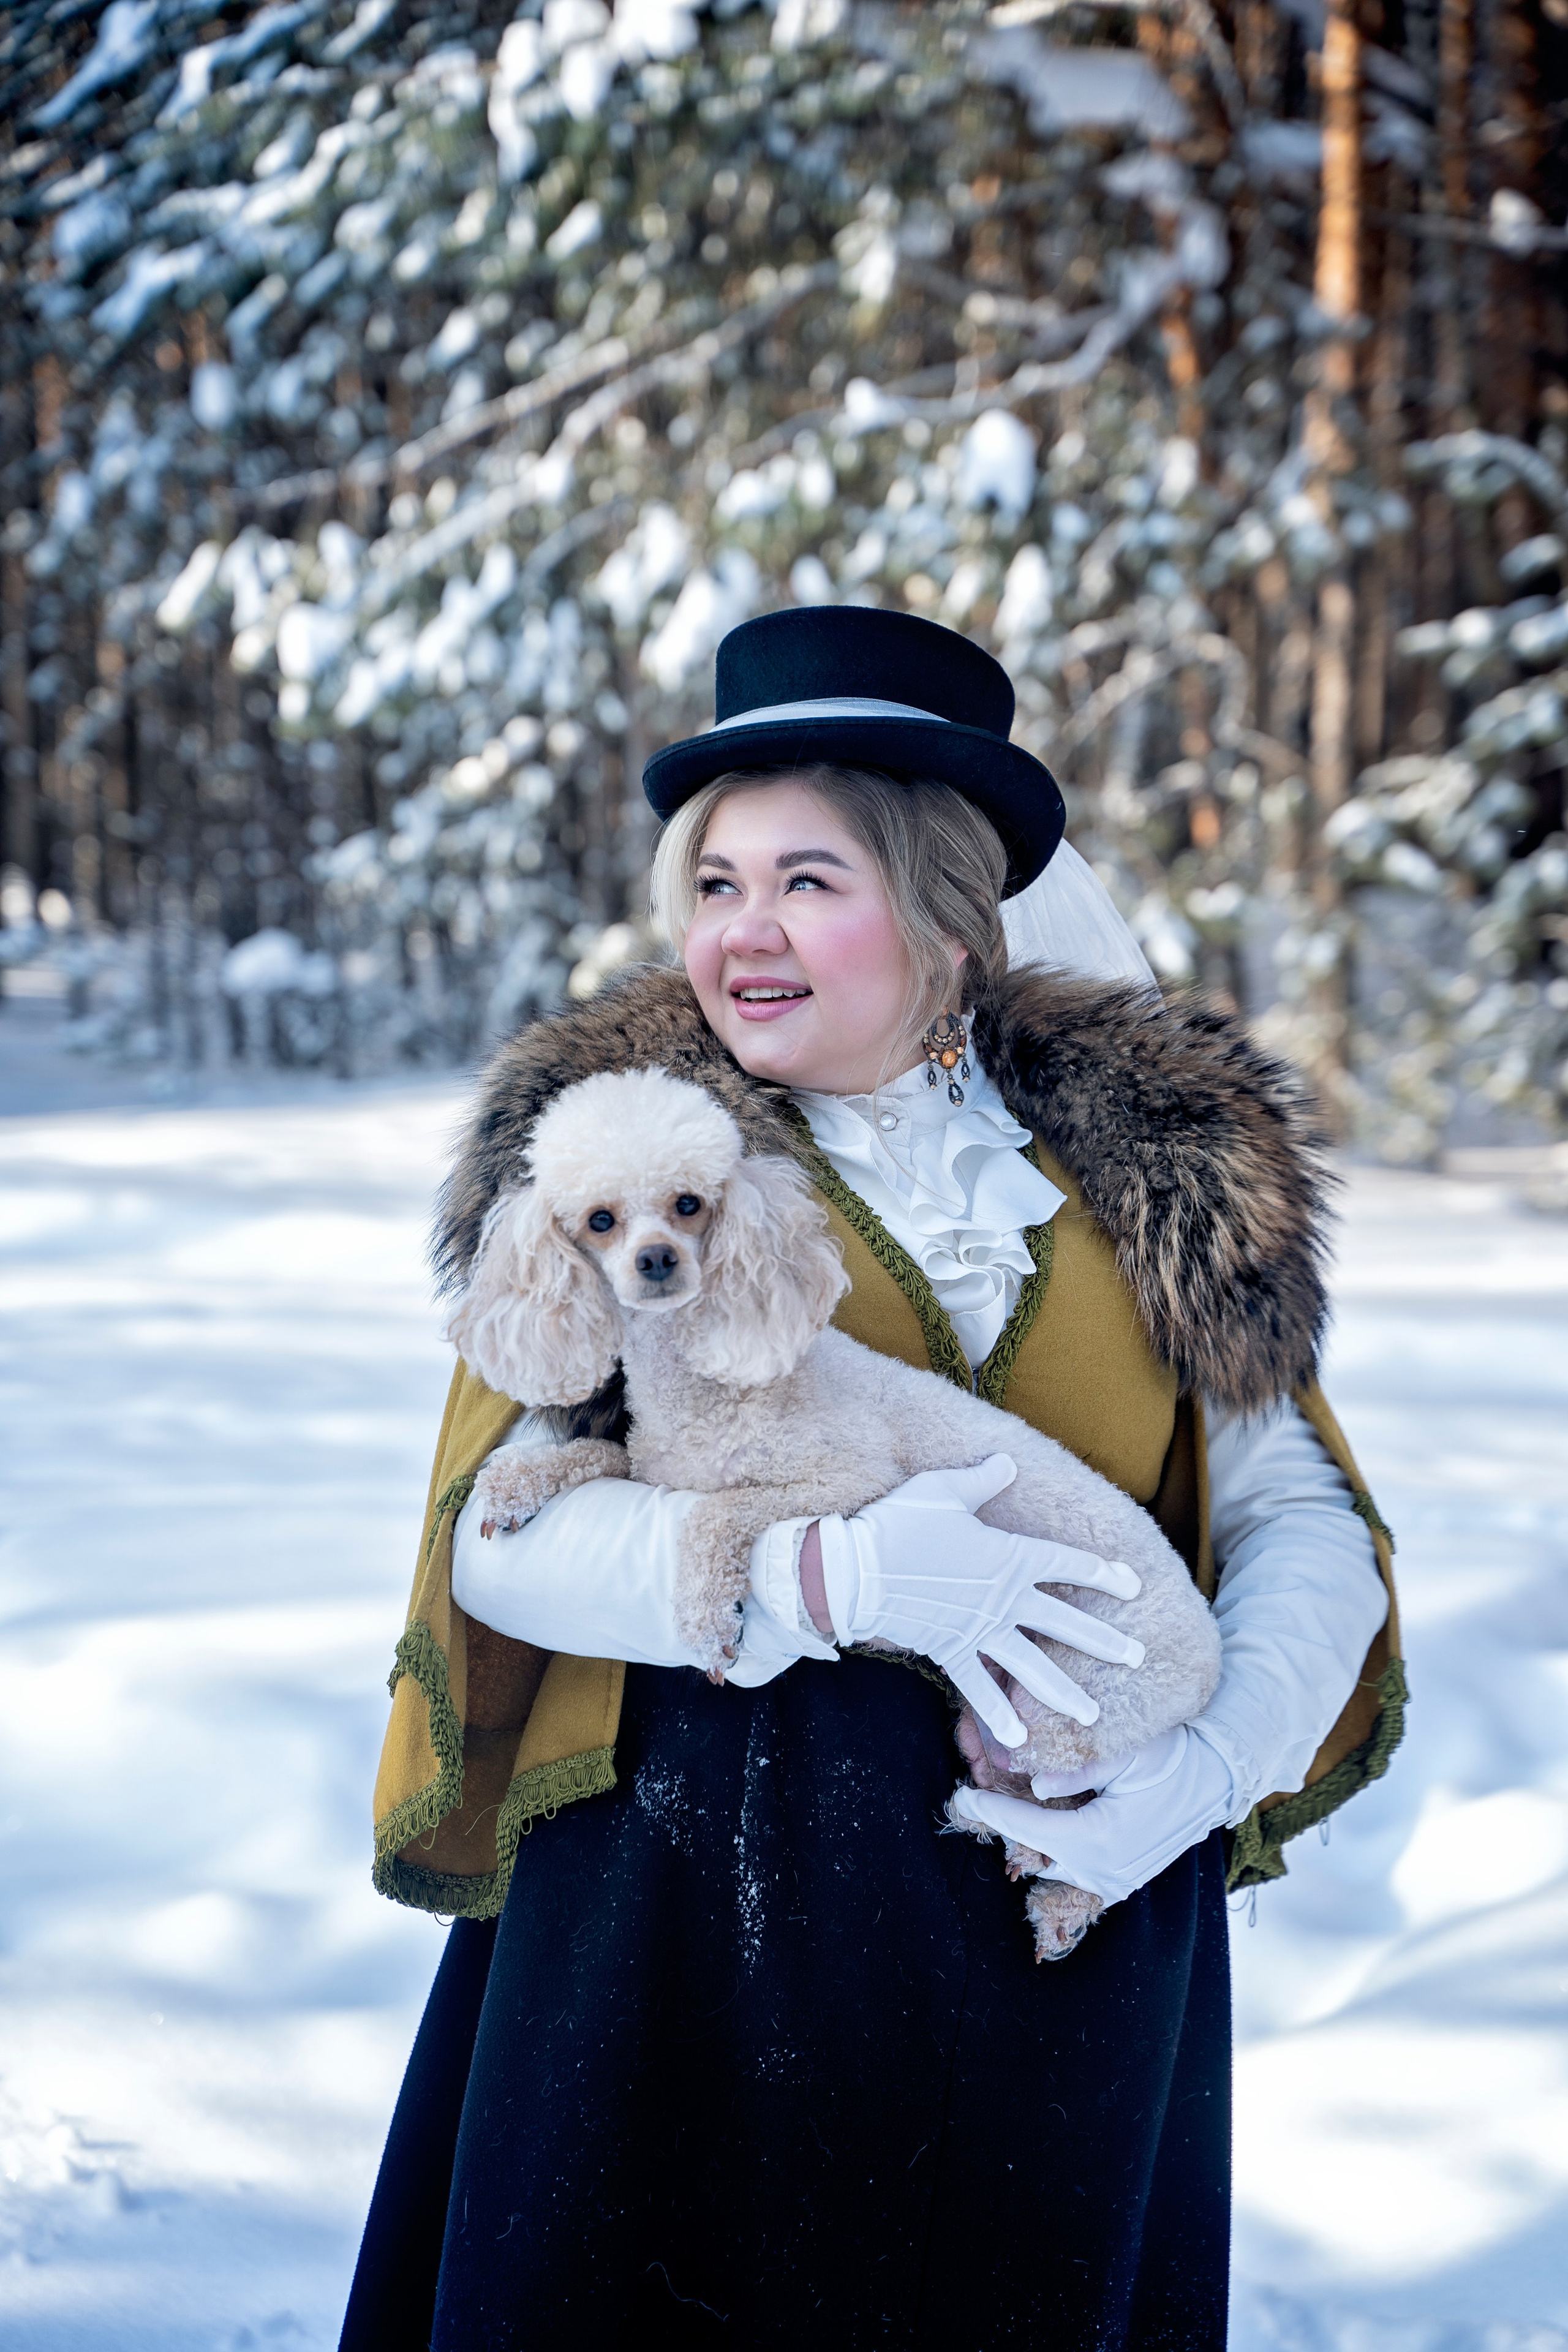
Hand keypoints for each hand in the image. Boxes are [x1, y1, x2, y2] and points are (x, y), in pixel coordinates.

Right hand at [816, 1455, 1143, 1748]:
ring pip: (1032, 1667)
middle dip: (1104, 1641)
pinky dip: (996, 1716)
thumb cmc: (900, 1523)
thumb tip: (1008, 1463)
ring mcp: (980, 1629)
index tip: (1133, 1585)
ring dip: (1063, 1692)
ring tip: (1092, 1716)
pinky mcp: (951, 1650)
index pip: (1068, 1565)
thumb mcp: (943, 1490)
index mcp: (1009, 1556)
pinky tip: (1017, 1739)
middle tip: (1138, 1658)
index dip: (1103, 1573)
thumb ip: (981, 1480)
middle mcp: (1004, 1598)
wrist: (857, 1570)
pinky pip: (979, 1688)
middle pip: (1065, 1622)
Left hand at [950, 1722, 1236, 1904]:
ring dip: (1029, 1838)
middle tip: (978, 1795)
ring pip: (1053, 1864)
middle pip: (1037, 1851)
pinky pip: (1074, 1872)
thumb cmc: (1171, 1758)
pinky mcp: (1121, 1881)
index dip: (993, 1813)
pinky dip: (1054, 1850)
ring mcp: (1114, 1882)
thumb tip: (1035, 1783)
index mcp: (1103, 1839)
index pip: (1031, 1830)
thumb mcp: (1127, 1752)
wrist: (1213, 1781)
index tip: (962, 1796)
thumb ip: (1079, 1768)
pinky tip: (1039, 1822)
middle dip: (1006, 1824)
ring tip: (1003, 1804)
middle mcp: (1106, 1870)